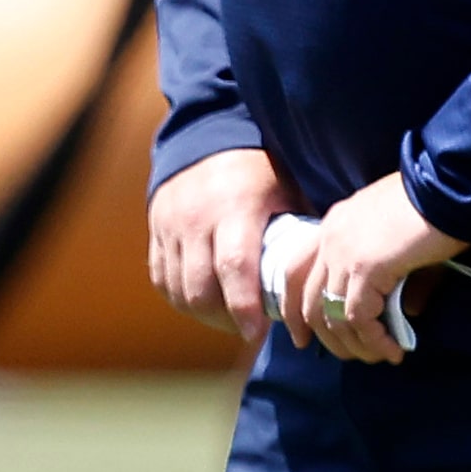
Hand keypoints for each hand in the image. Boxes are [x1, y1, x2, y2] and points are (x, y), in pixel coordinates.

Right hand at [147, 147, 296, 340]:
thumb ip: (296, 237)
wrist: (207, 138)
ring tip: (229, 316)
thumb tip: (315, 285)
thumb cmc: (259, 174)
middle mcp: (197, 216)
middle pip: (201, 289)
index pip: (234, 266)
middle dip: (224, 319)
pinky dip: (182, 299)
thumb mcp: (285, 193)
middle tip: (247, 327)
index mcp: (236, 205)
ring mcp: (170, 224)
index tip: (256, 333)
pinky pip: (162, 280)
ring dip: (204, 314)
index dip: (244, 307)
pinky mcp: (155, 230)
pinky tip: (205, 300)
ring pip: (179, 291)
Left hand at [291, 172, 463, 365]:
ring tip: (381, 356)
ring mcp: (343, 252)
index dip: (293, 308)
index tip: (302, 338)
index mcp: (333, 224)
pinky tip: (394, 350)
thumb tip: (396, 311)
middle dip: (326, 337)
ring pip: (332, 316)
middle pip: (308, 300)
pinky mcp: (364, 268)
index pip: (294, 271)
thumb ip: (382, 269)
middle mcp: (329, 237)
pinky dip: (375, 341)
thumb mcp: (392, 235)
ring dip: (356, 345)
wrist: (444, 187)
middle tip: (350, 356)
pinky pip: (359, 319)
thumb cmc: (428, 206)